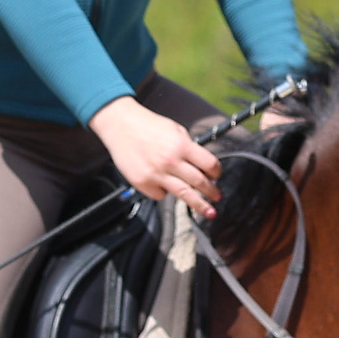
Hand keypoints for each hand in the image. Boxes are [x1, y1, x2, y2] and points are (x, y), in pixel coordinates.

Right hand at [93, 94, 220, 218]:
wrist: (121, 125)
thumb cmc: (148, 126)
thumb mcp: (175, 129)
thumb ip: (188, 147)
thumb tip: (201, 166)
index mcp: (181, 145)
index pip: (209, 164)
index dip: (216, 172)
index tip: (217, 176)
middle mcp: (170, 161)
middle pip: (199, 182)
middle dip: (212, 192)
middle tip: (218, 198)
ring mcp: (156, 174)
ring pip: (184, 194)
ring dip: (200, 205)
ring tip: (209, 212)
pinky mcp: (142, 183)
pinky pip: (161, 194)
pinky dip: (164, 192)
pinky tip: (162, 184)